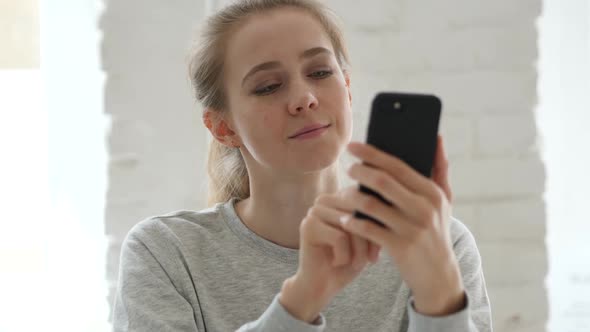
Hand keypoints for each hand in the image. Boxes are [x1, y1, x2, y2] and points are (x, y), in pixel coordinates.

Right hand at [280, 188, 380, 322]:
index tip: (378, 248)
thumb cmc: (349, 261)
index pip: (369, 200)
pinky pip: (339, 238)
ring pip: (352, 225)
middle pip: (361, 212)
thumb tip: (387, 207)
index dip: (379, 225)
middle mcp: (325, 200)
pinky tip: (336, 263)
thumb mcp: (369, 239)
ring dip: (359, 251)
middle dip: (370, 240)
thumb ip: (375, 220)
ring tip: (354, 263)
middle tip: (370, 259)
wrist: (321, 287)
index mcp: (339, 197)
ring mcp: (314, 211)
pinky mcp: (308, 227)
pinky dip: (344, 257)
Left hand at [339, 135, 465, 315]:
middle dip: (360, 171)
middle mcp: (424, 208)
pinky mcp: (399, 247)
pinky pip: (368, 229)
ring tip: (344, 194)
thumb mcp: (444, 200)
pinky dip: (354, 222)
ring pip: (371, 205)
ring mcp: (411, 228)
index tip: (353, 146)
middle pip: (382, 181)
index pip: (397, 166)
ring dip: (352, 197)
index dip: (371, 153)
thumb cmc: (436, 230)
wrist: (438, 274)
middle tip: (348, 168)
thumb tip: (436, 136)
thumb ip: (440, 168)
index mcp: (432, 193)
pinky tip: (345, 219)